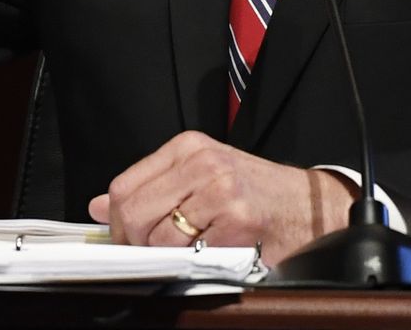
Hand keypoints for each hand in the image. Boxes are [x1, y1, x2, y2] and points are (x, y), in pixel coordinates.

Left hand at [86, 132, 353, 265]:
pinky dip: (194, 262)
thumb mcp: (201, 176)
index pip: (124, 186)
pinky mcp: (236, 219)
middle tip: (150, 252)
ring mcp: (220, 189)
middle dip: (133, 242)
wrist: (311, 204)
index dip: (116, 220)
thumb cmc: (257, 192)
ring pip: (158, 237)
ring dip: (167, 255)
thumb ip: (152, 187)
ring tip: (190, 249)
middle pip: (133, 212)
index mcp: (187, 147)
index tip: (124, 236)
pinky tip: (212, 251)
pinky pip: (190, 253)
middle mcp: (202, 162)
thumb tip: (99, 206)